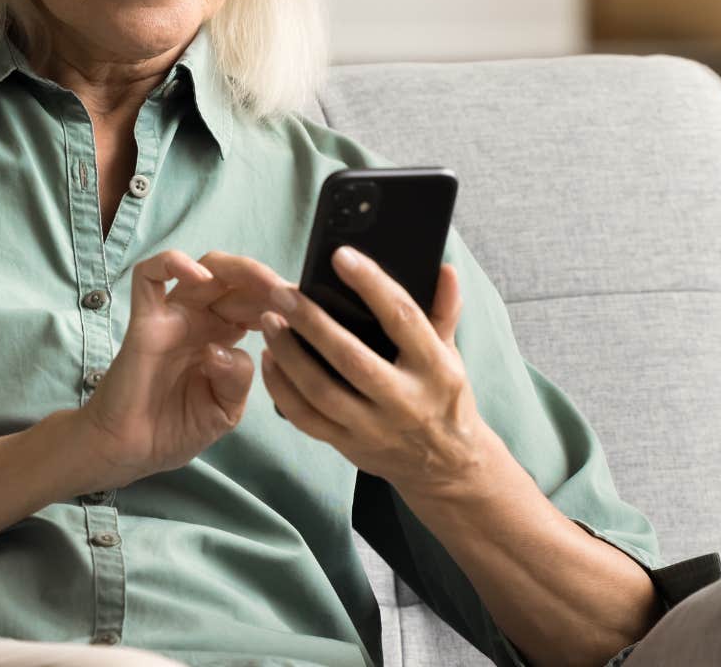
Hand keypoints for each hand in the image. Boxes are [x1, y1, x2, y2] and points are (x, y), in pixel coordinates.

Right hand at [77, 249, 267, 488]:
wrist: (130, 452)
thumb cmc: (174, 429)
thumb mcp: (224, 411)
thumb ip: (237, 380)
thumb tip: (226, 348)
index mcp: (224, 337)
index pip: (258, 303)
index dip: (283, 302)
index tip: (309, 310)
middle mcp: (201, 320)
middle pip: (237, 281)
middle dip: (268, 283)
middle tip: (291, 294)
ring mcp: (173, 316)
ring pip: (203, 267)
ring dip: (237, 269)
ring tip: (261, 283)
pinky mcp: (144, 320)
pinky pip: (149, 276)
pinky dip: (172, 263)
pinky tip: (200, 276)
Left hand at [260, 245, 505, 499]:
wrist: (445, 464)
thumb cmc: (443, 396)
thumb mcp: (451, 353)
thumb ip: (443, 310)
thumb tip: (443, 268)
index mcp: (435, 369)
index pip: (402, 318)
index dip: (371, 284)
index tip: (341, 256)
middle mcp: (405, 401)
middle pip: (351, 358)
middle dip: (313, 323)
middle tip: (283, 293)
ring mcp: (374, 428)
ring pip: (322, 392)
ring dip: (290, 354)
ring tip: (269, 321)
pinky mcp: (350, 446)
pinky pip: (307, 419)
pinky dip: (282, 390)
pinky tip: (269, 361)